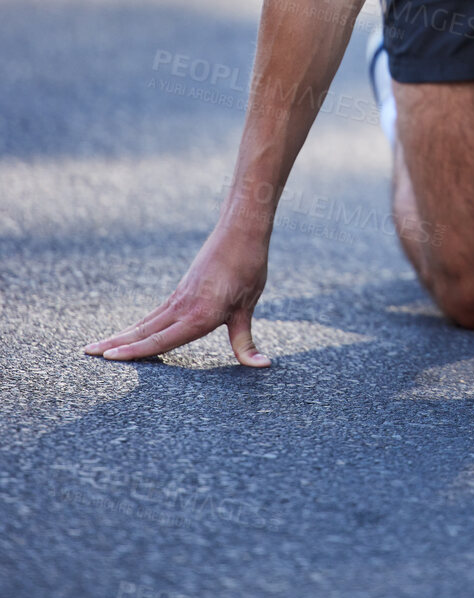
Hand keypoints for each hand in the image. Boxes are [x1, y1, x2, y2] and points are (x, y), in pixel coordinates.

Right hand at [84, 227, 271, 367]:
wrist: (241, 230)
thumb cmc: (248, 267)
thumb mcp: (248, 307)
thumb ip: (245, 341)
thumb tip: (263, 366)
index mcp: (199, 315)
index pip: (161, 339)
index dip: (134, 350)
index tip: (108, 356)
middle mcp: (183, 307)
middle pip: (143, 331)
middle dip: (115, 343)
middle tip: (86, 353)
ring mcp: (179, 297)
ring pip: (145, 322)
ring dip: (121, 334)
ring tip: (96, 345)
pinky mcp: (181, 291)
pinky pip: (156, 313)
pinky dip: (140, 325)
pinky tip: (131, 333)